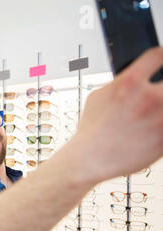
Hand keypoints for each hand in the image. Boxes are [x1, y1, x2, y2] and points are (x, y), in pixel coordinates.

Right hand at [70, 47, 162, 183]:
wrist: (90, 159)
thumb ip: (121, 83)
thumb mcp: (98, 97)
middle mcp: (149, 98)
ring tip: (154, 114)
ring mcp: (161, 119)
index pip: (158, 55)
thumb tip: (136, 77)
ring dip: (162, 108)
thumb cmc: (92, 131)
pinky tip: (150, 128)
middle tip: (158, 94)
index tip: (162, 62)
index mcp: (129, 83)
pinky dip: (161, 126)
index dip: (161, 57)